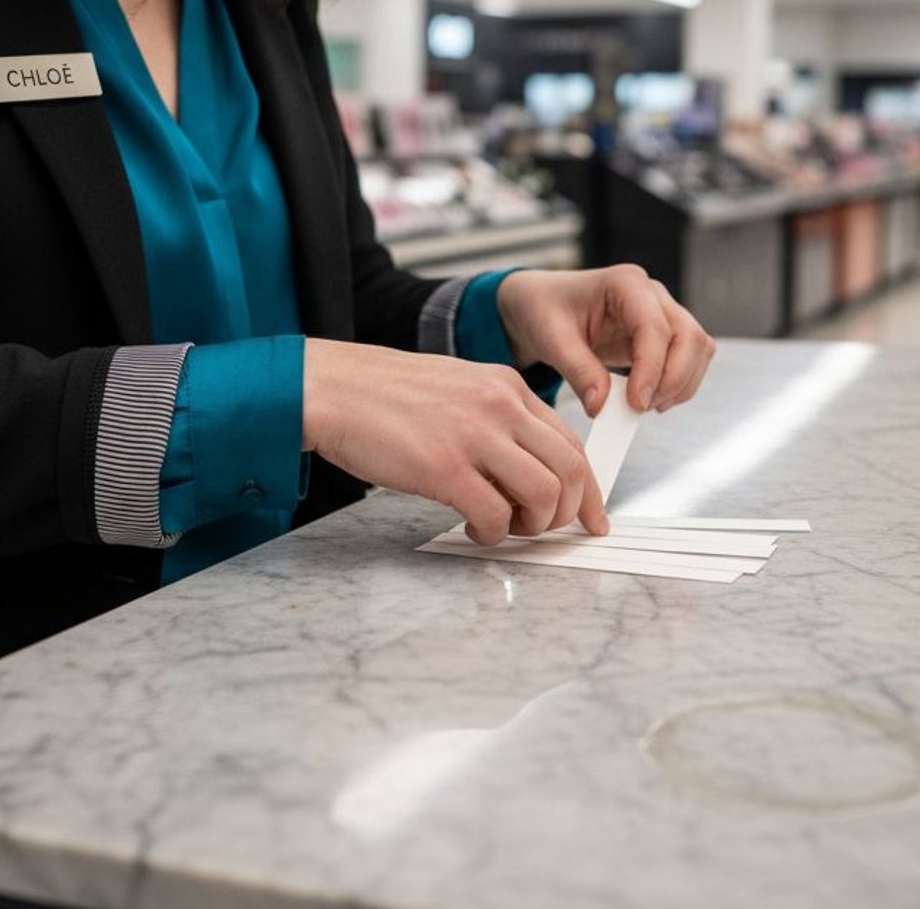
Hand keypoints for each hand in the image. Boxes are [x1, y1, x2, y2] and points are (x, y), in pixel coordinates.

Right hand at [303, 340, 608, 544]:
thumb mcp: (458, 390)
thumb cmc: (383, 396)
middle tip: (539, 529)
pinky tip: (472, 527)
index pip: (572, 443)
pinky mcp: (444, 467)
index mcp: (507, 386)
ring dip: (532, 526)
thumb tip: (527, 470)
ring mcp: (474, 435)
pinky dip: (493, 533)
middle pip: (570, 471)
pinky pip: (495, 514)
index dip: (587, 490)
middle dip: (564, 514)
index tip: (588, 517)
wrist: (331, 388)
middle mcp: (499, 406)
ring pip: (544, 495)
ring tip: (504, 527)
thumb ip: (497, 421)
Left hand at [495, 265, 715, 416]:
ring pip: (698, 348)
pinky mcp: (664, 334)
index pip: (655, 327)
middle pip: (690, 337)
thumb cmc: (546, 311)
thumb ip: (578, 371)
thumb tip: (601, 407)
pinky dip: (678, 383)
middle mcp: (651, 294)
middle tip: (641, 408)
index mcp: (625, 283)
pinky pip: (689, 359)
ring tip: (644, 406)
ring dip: (680, 384)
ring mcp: (662, 312)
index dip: (652, 369)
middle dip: (674, 379)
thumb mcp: (551, 340)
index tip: (636, 404)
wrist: (544, 305)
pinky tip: (649, 398)